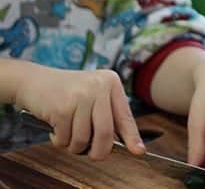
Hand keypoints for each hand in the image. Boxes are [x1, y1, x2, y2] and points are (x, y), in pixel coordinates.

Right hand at [15, 66, 144, 159]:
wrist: (33, 80)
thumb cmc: (67, 93)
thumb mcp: (93, 95)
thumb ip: (107, 115)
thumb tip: (122, 144)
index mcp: (111, 82)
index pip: (125, 115)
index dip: (132, 136)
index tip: (138, 151)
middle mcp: (99, 86)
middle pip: (106, 132)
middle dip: (99, 151)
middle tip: (93, 155)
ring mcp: (80, 96)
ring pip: (84, 139)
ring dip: (74, 146)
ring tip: (68, 134)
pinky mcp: (62, 107)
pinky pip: (66, 139)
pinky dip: (60, 141)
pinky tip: (55, 128)